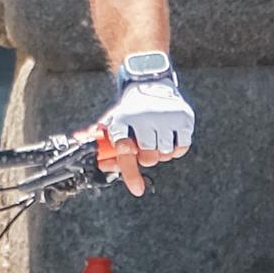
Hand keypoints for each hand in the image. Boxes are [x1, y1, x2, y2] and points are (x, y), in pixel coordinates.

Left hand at [97, 64, 196, 183]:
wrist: (151, 83)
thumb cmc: (130, 110)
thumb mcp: (114, 121)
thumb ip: (100, 140)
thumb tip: (90, 153)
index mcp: (123, 119)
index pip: (125, 151)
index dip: (130, 172)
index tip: (137, 189)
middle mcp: (144, 116)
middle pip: (149, 157)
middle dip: (147, 158)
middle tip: (145, 149)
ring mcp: (166, 116)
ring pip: (166, 154)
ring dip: (162, 153)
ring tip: (157, 139)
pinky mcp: (183, 117)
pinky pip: (182, 148)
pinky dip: (176, 149)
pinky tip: (169, 137)